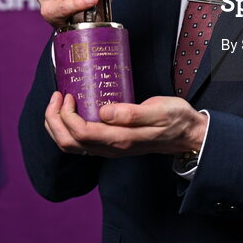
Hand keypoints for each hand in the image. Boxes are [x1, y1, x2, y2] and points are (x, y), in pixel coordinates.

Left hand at [44, 92, 208, 157]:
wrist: (188, 135)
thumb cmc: (176, 119)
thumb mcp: (160, 111)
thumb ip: (132, 113)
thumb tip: (104, 112)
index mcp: (120, 139)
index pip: (80, 133)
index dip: (66, 115)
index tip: (68, 94)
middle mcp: (111, 148)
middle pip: (69, 143)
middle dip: (54, 120)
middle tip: (57, 96)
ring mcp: (110, 149)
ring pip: (71, 146)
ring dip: (57, 126)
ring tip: (59, 103)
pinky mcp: (111, 144)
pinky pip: (80, 143)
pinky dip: (68, 129)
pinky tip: (72, 112)